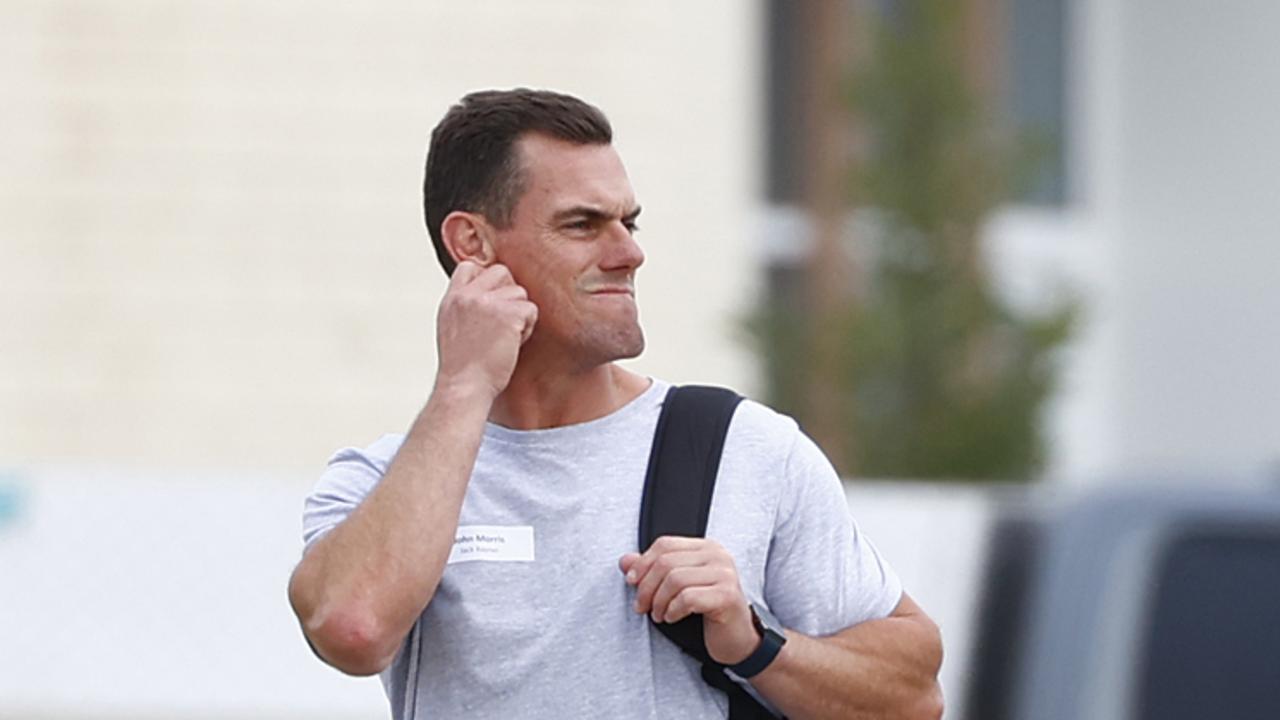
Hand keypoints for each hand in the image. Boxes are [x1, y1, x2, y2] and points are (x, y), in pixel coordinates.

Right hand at [434, 260, 537, 398]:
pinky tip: (513, 344)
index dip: (487, 281)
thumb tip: (487, 296)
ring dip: (520, 314)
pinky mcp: (508, 314)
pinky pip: (531, 310)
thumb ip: (465, 307)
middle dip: (509, 295)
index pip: (470, 267)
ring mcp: (486, 303)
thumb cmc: (462, 368)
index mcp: (451, 299)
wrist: (465, 388)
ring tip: (505, 338)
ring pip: (520, 292)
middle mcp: (467, 296)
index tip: (492, 302)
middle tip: (503, 323)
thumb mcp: (452, 327)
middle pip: (501, 272)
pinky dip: (528, 328)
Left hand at [619, 536, 760, 665]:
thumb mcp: (677, 588)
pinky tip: (672, 617)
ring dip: (658, 601)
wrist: (737, 639)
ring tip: (658, 614)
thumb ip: (652, 571)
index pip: (665, 544)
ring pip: (675, 579)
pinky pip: (688, 598)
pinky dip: (673, 610)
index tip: (631, 582)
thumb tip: (625, 561)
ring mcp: (725, 574)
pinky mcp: (727, 596)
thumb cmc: (708, 611)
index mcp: (706, 547)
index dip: (643, 563)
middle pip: (667, 562)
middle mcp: (718, 556)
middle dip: (647, 587)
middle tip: (641, 606)